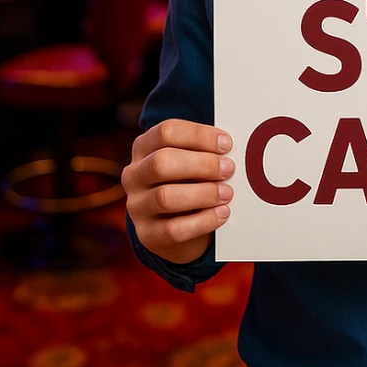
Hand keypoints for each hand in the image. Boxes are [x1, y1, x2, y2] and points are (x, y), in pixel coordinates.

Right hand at [122, 118, 234, 264]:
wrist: (176, 227)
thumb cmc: (190, 181)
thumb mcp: (192, 161)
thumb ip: (205, 151)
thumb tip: (232, 148)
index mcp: (144, 147)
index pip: (166, 132)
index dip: (199, 136)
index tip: (226, 144)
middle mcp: (134, 175)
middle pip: (161, 162)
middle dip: (202, 164)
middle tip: (229, 169)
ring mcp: (137, 206)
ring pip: (165, 197)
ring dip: (204, 193)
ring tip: (227, 193)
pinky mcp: (147, 234)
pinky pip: (174, 229)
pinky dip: (203, 221)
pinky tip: (222, 213)